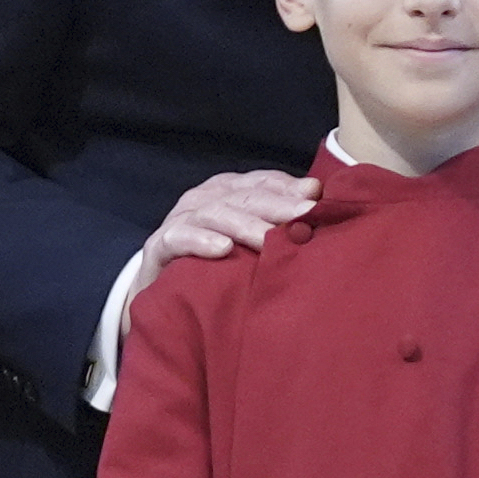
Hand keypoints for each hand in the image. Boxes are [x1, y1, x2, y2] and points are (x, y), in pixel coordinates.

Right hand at [136, 170, 320, 293]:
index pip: (262, 182)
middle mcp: (204, 198)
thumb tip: (318, 202)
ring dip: (244, 225)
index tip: (315, 196)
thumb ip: (278, 223)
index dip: (288, 187)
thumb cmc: (215, 265)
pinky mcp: (160, 246)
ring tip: (268, 239)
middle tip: (304, 216)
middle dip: (277, 205)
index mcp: (228, 191)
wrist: (163, 295)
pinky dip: (200, 242)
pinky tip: (223, 249)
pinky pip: (180, 239)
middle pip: (244, 196)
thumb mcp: (249, 242)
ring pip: (215, 214)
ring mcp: (181, 220)